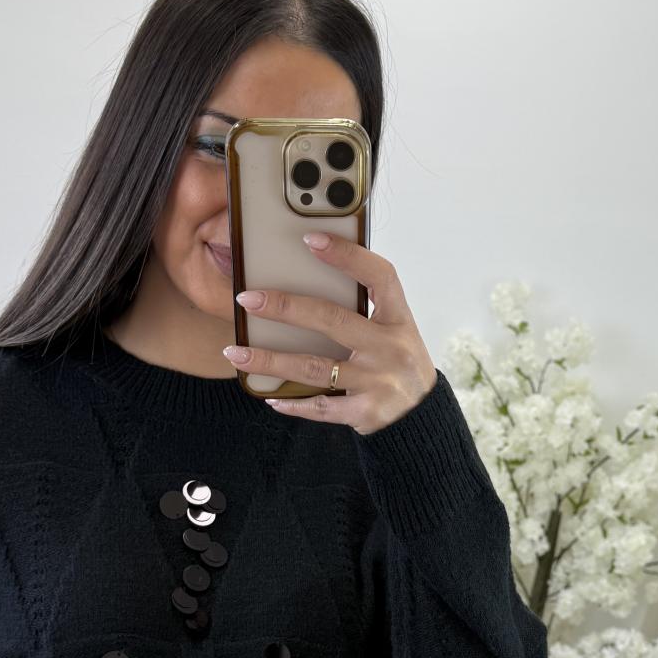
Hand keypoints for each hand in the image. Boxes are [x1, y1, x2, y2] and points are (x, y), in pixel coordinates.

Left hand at [222, 231, 438, 435]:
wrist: (421, 418)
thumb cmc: (398, 364)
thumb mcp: (394, 332)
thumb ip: (363, 311)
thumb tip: (307, 284)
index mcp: (399, 320)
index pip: (378, 276)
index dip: (348, 255)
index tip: (311, 239)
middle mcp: (390, 348)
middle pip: (332, 319)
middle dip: (285, 307)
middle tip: (247, 299)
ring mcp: (378, 381)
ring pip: (314, 366)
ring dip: (270, 359)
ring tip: (236, 352)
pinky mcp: (365, 412)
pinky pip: (320, 406)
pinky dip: (292, 401)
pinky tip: (270, 396)